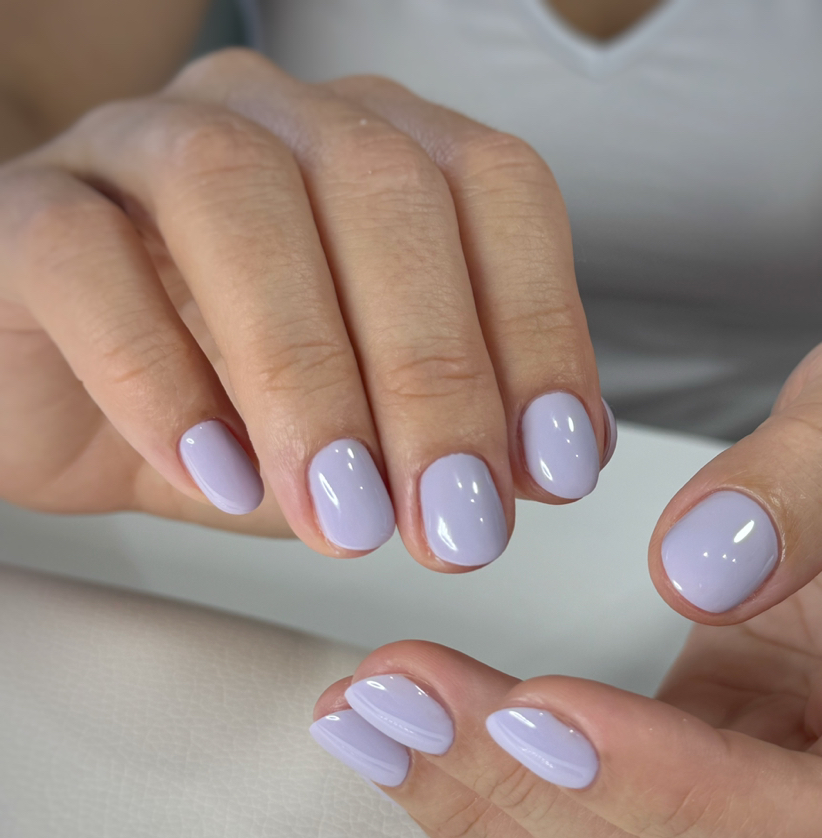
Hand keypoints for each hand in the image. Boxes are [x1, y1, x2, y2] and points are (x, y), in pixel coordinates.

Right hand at [0, 49, 609, 568]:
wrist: (64, 398)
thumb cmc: (232, 404)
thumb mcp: (370, 428)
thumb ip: (461, 429)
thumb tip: (559, 463)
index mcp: (375, 147)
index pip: (495, 191)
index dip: (540, 323)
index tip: (556, 464)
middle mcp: (273, 121)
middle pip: (384, 192)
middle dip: (434, 374)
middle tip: (453, 522)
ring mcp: (141, 145)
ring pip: (237, 199)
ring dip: (309, 375)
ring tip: (344, 515)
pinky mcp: (31, 211)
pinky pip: (85, 260)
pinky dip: (162, 379)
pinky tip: (220, 479)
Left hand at [310, 313, 821, 837]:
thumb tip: (701, 565)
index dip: (682, 797)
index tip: (546, 706)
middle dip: (530, 797)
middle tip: (399, 697)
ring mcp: (761, 798)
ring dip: (477, 803)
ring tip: (367, 711)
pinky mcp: (688, 773)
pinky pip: (581, 820)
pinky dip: (479, 784)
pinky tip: (401, 724)